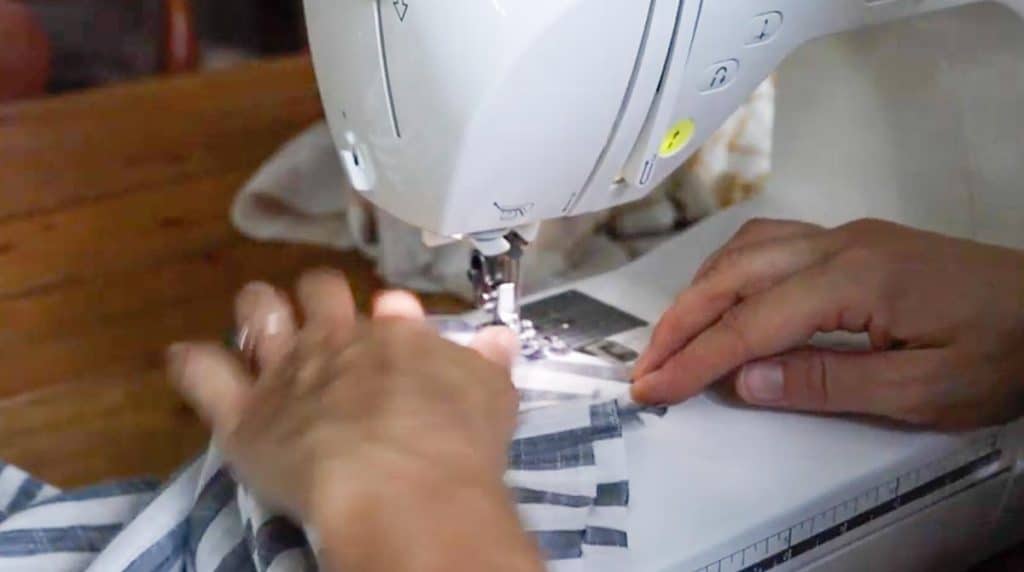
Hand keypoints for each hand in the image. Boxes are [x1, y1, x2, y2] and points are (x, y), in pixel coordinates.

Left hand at [166, 270, 542, 571]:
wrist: (403, 484)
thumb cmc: (456, 442)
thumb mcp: (491, 397)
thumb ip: (486, 363)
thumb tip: (498, 337)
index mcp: (395, 337)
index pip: (386, 307)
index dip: (386, 312)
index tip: (388, 319)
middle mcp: (337, 341)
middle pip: (318, 291)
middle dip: (316, 295)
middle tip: (317, 316)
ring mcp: (287, 372)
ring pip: (257, 311)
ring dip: (257, 310)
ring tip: (258, 320)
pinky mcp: (244, 415)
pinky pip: (202, 374)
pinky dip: (191, 362)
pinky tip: (185, 357)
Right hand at [632, 218, 1023, 428]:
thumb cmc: (1004, 350)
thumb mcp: (924, 388)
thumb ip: (830, 381)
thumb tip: (747, 380)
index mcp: (852, 281)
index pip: (749, 325)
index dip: (694, 360)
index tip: (653, 388)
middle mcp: (838, 246)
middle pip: (732, 277)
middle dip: (679, 323)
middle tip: (645, 367)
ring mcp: (845, 237)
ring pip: (745, 251)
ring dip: (698, 292)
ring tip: (673, 335)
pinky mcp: (854, 241)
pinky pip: (770, 242)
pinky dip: (730, 269)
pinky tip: (724, 292)